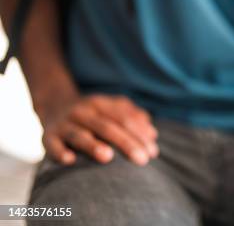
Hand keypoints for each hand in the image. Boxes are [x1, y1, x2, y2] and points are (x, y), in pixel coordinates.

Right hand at [39, 93, 158, 165]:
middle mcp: (83, 111)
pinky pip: (52, 144)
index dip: (140, 134)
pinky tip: (69, 160)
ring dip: (92, 145)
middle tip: (142, 160)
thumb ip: (133, 117)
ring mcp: (64, 123)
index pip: (124, 118)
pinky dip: (59, 152)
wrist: (53, 104)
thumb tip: (152, 134)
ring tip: (108, 157)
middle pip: (107, 126)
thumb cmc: (93, 113)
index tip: (153, 152)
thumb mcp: (112, 109)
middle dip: (126, 143)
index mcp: (101, 103)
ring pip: (79, 134)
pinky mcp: (47, 136)